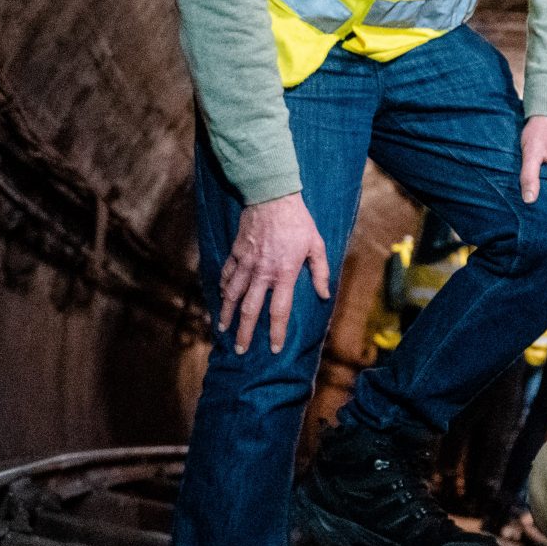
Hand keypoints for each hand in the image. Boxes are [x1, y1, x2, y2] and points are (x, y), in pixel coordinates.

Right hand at [217, 193, 330, 355]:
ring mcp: (246, 263)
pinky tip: (222, 298)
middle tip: (240, 349)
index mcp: (284, 273)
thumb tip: (324, 295)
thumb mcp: (316, 245)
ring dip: (227, 314)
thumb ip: (321, 272)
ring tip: (223, 329)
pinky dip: (223, 288)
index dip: (276, 332)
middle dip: (245, 332)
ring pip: (233, 295)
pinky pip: (227, 275)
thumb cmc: (297, 221)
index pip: (278, 310)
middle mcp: (262, 272)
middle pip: (250, 310)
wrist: (272, 196)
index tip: (274, 348)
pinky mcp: (236, 252)